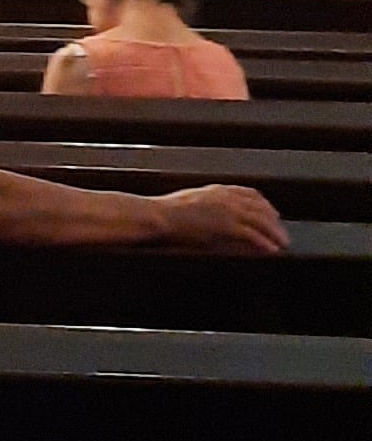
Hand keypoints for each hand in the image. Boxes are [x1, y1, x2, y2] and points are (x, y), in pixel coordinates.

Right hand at [153, 182, 289, 254]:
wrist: (158, 216)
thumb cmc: (164, 212)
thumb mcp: (188, 202)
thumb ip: (204, 204)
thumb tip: (209, 213)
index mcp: (217, 190)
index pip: (250, 193)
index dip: (264, 205)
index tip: (271, 213)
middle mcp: (227, 197)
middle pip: (260, 207)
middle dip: (275, 220)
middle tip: (282, 233)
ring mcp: (228, 210)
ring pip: (262, 220)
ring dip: (275, 233)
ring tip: (283, 243)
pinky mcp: (226, 225)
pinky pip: (253, 234)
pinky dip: (265, 242)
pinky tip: (271, 250)